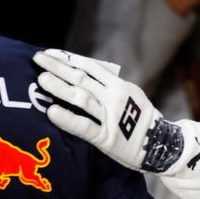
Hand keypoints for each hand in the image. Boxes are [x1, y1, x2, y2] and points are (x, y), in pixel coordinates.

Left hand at [34, 48, 199, 198]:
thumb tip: (83, 73)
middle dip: (57, 67)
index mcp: (118, 84)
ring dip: (59, 87)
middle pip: (81, 77)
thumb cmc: (140, 120)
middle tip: (37, 59)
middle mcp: (114, 96)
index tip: (50, 53)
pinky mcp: (107, 138)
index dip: (68, 59)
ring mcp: (110, 116)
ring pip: (81, 98)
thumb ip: (108, 85)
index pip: (89, 66)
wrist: (162, 145)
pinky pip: (84, 126)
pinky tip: (52, 112)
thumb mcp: (129, 94)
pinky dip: (67, 118)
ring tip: (41, 80)